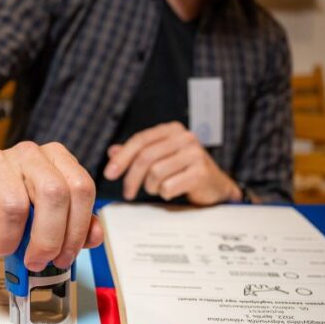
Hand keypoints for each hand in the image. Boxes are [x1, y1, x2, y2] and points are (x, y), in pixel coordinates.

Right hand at [0, 141, 103, 270]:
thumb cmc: (12, 199)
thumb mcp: (49, 209)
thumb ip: (76, 222)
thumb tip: (94, 237)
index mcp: (58, 158)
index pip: (82, 189)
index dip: (77, 229)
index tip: (65, 257)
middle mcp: (31, 154)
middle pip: (53, 195)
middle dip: (48, 239)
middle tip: (37, 261)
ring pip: (15, 208)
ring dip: (9, 241)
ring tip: (4, 246)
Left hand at [102, 122, 240, 204]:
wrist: (215, 185)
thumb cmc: (184, 170)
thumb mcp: (160, 158)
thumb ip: (137, 153)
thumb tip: (112, 151)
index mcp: (171, 130)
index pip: (140, 140)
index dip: (122, 157)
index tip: (109, 174)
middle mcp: (185, 137)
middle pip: (145, 157)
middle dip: (131, 178)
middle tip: (127, 193)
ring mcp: (195, 153)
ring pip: (155, 173)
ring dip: (151, 187)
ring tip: (157, 189)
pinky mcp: (201, 172)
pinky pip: (169, 186)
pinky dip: (165, 193)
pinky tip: (171, 192)